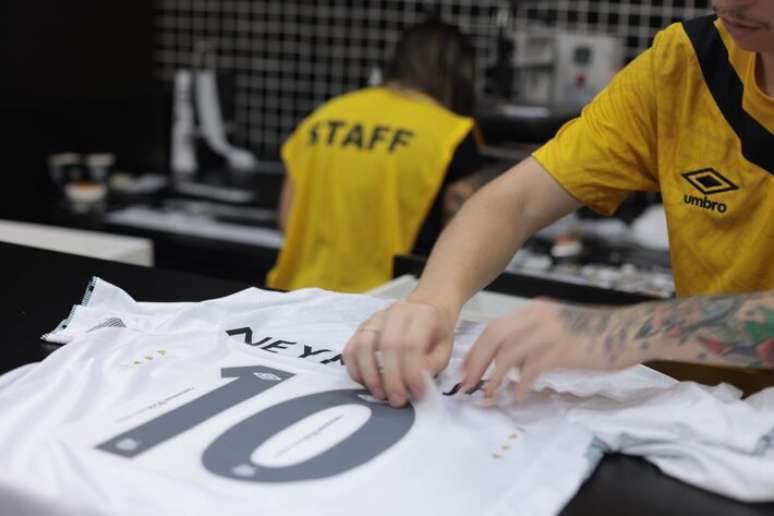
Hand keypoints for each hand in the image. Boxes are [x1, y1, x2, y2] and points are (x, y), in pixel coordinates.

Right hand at [343, 300, 455, 406]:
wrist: (424, 311)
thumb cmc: (435, 335)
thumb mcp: (444, 350)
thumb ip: (431, 366)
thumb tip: (413, 385)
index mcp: (422, 314)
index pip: (412, 344)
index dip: (412, 372)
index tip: (416, 394)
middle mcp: (396, 311)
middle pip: (387, 345)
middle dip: (391, 378)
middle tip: (397, 401)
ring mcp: (375, 318)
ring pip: (363, 345)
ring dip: (370, 375)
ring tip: (381, 395)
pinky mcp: (361, 328)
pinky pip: (350, 349)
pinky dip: (355, 369)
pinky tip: (366, 384)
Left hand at [461, 299, 655, 401]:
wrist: (628, 332)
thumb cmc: (594, 334)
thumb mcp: (557, 329)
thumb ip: (533, 340)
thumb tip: (507, 364)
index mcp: (534, 311)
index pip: (494, 327)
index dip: (477, 349)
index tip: (467, 368)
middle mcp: (538, 317)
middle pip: (494, 337)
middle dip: (477, 362)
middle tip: (468, 384)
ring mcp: (550, 331)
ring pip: (508, 353)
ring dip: (494, 377)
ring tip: (489, 395)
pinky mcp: (563, 350)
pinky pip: (531, 369)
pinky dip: (520, 385)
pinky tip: (519, 397)